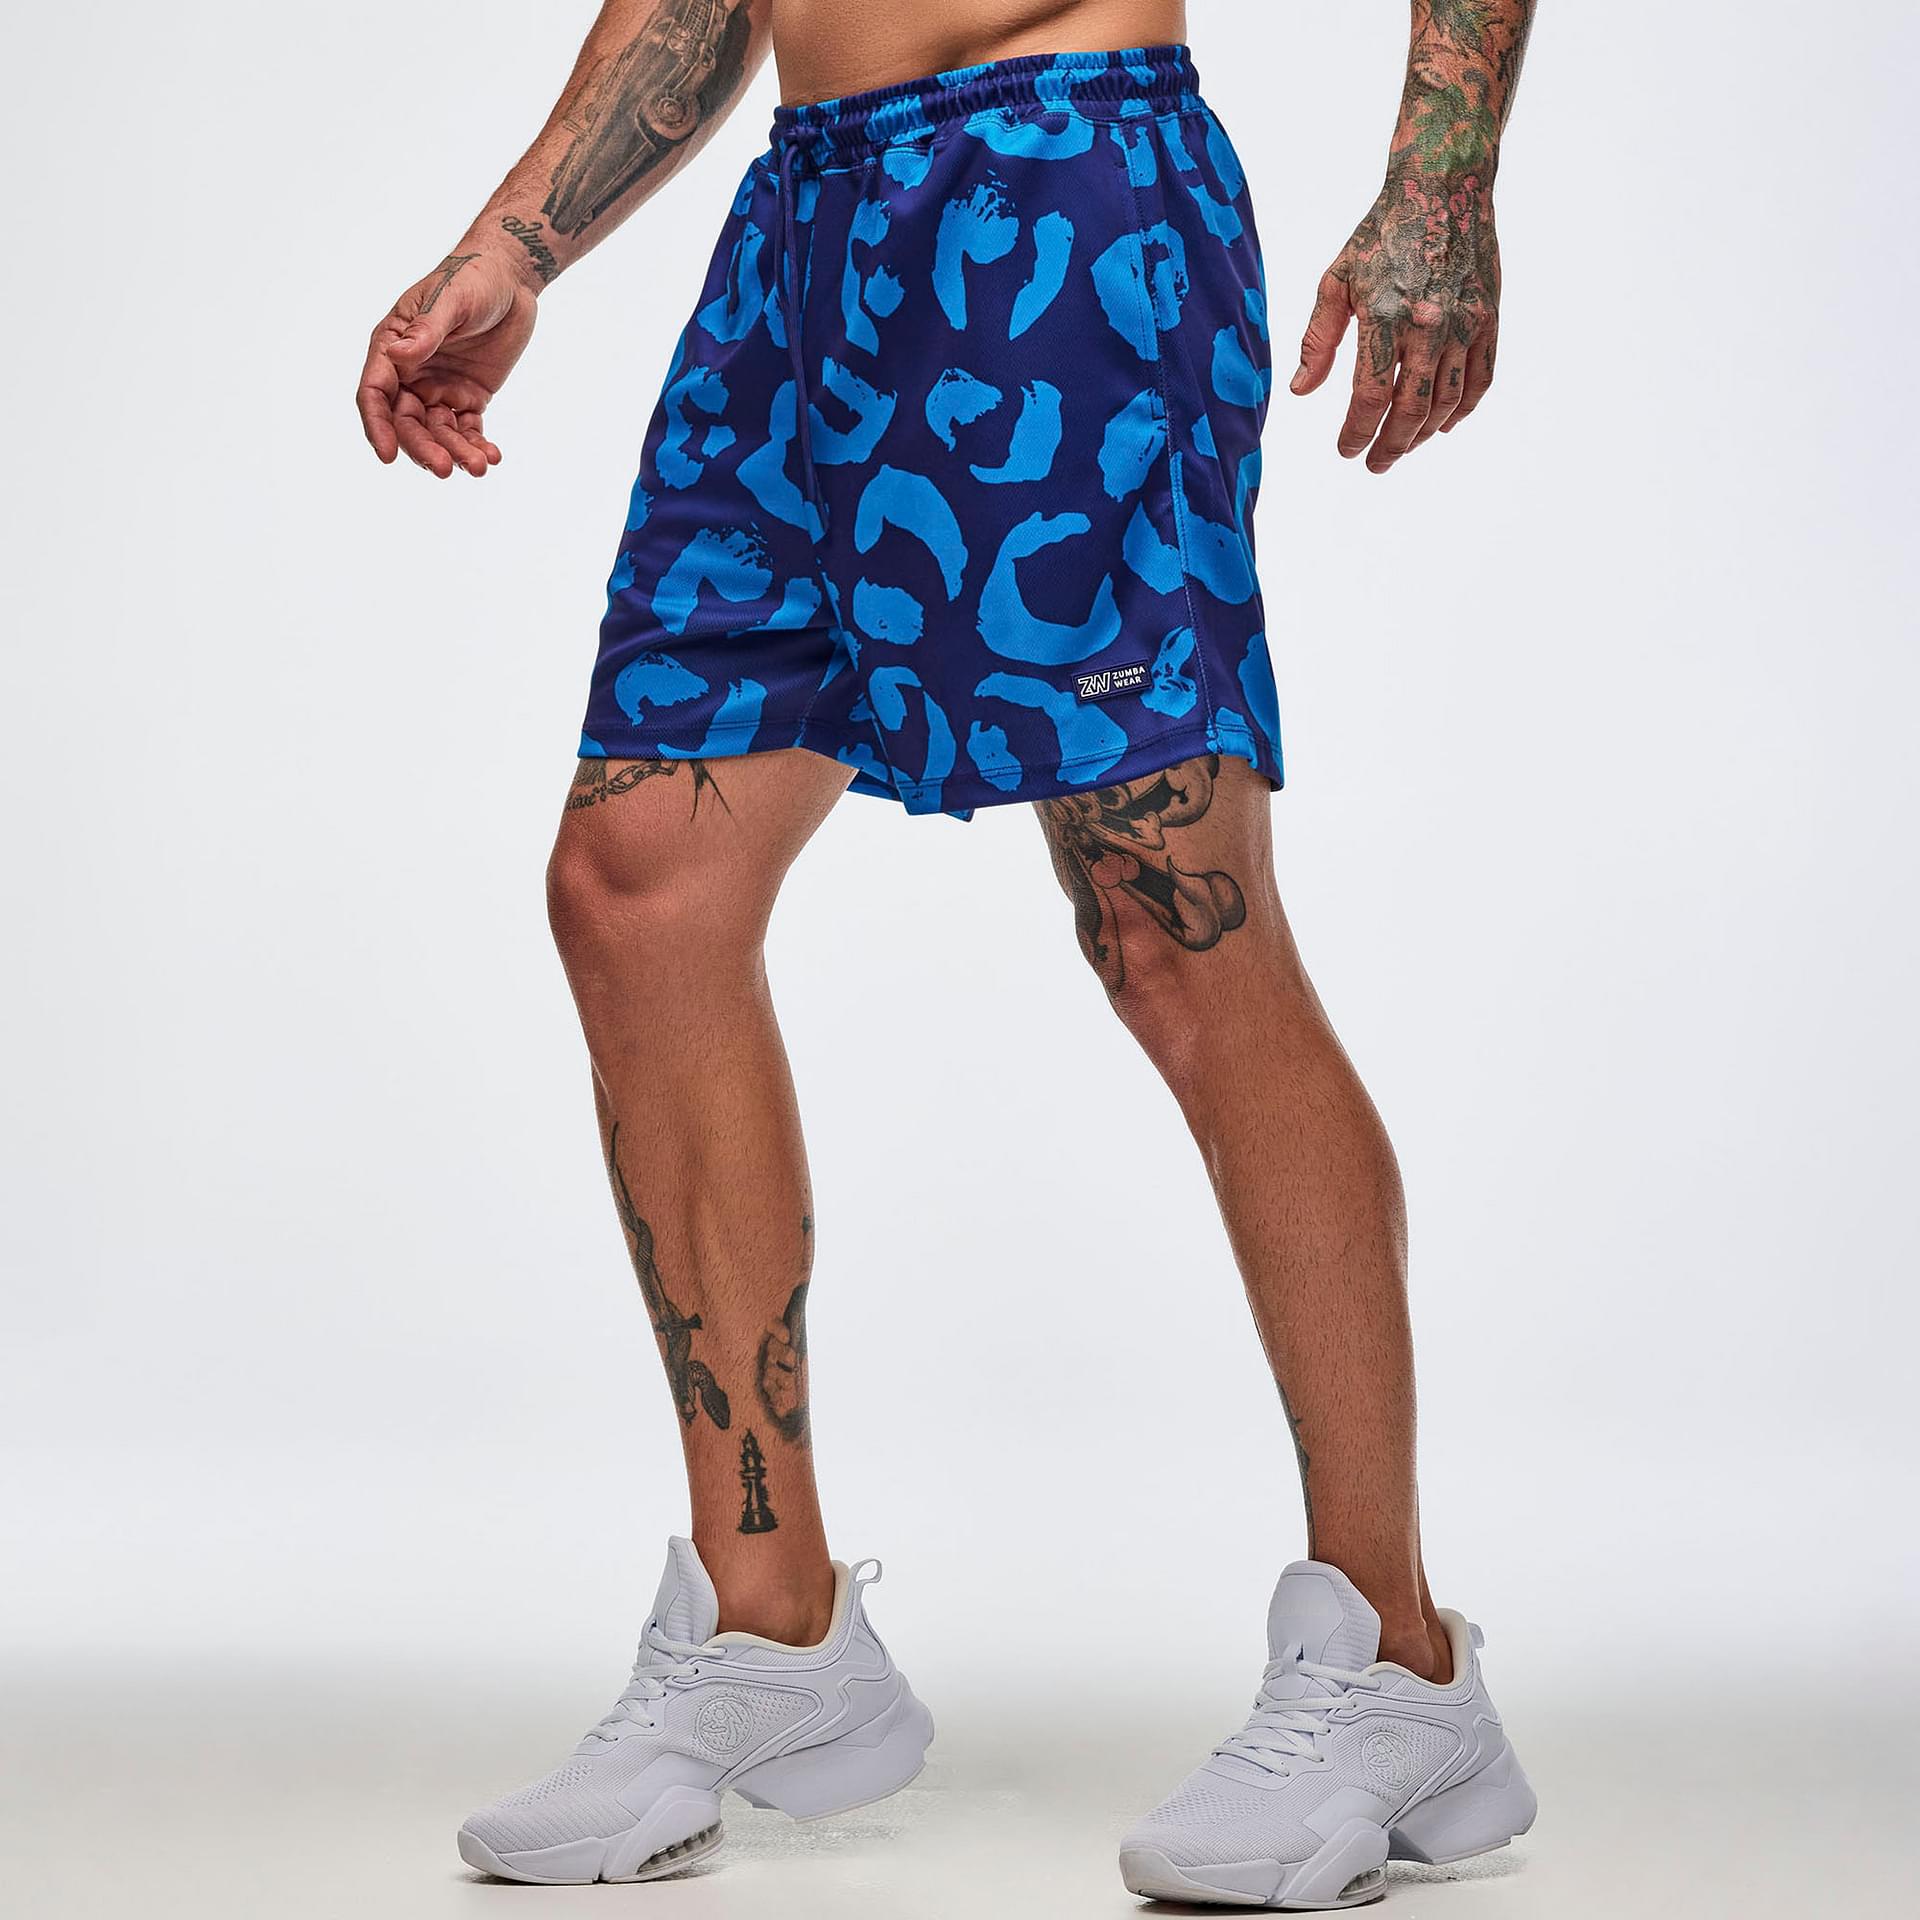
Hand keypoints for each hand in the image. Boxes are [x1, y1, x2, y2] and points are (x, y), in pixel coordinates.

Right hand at [356, 251, 537, 477]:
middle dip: (423, 448)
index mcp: (392, 347)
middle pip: (406, 423)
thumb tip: (397, 354)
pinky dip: (477, 446)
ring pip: (438, 432)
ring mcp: (438, 387)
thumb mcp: (450, 299)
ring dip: (455, 452)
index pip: (374, 393)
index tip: (386, 455)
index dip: (377, 426)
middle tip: (444, 469)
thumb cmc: (472, 278)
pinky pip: (467, 430)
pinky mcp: (468, 397)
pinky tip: (492, 457)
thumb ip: (426, 330)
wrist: (510, 280)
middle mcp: (410, 374)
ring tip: (479, 467)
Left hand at [1290, 168, 1499, 473]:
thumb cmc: (1383, 232)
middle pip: (1411, 409)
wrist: (1444, 187)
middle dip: (1391, 446)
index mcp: (1385, 315)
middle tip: (1375, 465)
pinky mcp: (1489, 318)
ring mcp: (1465, 323)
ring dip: (1423, 434)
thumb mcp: (1337, 280)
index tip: (1346, 450)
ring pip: (1447, 401)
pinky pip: (1480, 378)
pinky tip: (1444, 425)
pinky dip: (1463, 409)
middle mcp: (1429, 324)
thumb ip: (1318, 340)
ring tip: (1403, 447)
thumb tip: (1301, 391)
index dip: (1357, 432)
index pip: (1370, 395)